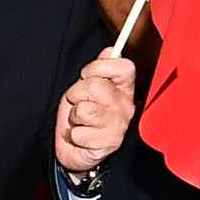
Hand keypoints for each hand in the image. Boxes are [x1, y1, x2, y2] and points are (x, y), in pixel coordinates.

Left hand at [54, 49, 137, 173]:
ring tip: (80, 121)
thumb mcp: (85, 88)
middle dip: (76, 93)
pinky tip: (81, 137)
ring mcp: (119, 125)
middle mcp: (125, 106)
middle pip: (95, 86)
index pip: (123, 66)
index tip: (87, 76)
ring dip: (74, 116)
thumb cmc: (82, 116)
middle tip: (78, 104)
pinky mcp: (109, 144)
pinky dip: (73, 135)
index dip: (98, 67)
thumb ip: (98, 70)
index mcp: (123, 88)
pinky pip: (79, 133)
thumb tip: (109, 50)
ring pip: (84, 109)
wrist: (77, 148)